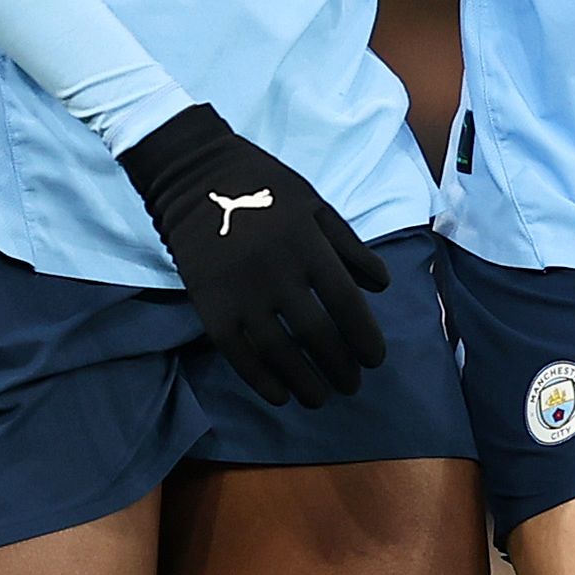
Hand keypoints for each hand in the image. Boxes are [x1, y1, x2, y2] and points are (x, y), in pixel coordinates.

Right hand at [119, 103, 389, 406]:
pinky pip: (238, 354)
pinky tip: (279, 395)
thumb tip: (380, 286)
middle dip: (340, 368)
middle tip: (352, 385)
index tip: (374, 359)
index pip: (346, 304)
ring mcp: (240, 292)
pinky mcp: (209, 306)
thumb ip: (349, 245)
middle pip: (317, 335)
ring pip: (279, 353)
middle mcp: (277, 273)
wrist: (194, 175)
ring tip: (320, 398)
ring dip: (305, 383)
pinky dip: (261, 380)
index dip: (364, 338)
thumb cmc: (263, 187)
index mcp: (308, 245)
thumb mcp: (315, 204)